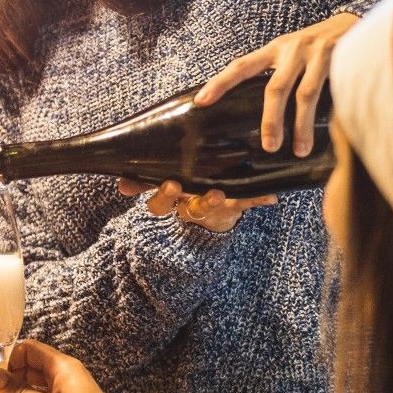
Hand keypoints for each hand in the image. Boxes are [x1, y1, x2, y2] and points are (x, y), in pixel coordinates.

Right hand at [117, 179, 273, 233]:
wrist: (219, 214)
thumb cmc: (192, 187)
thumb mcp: (173, 178)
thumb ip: (149, 179)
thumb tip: (122, 182)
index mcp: (168, 194)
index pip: (146, 192)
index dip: (135, 188)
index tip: (125, 185)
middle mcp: (182, 203)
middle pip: (168, 205)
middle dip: (167, 195)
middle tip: (171, 185)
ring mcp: (207, 207)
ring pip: (201, 208)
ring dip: (207, 201)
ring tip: (216, 194)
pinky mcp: (232, 208)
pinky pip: (245, 203)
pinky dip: (258, 199)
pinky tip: (271, 196)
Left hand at [195, 12, 357, 156]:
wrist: (357, 23)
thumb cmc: (319, 46)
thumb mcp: (292, 52)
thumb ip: (277, 73)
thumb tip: (262, 111)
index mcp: (275, 49)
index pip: (241, 66)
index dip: (220, 82)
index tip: (200, 101)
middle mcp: (292, 49)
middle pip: (274, 88)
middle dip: (270, 120)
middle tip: (268, 147)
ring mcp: (317, 53)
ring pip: (305, 95)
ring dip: (301, 125)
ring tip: (299, 150)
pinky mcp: (341, 57)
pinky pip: (333, 91)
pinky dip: (332, 114)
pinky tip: (332, 132)